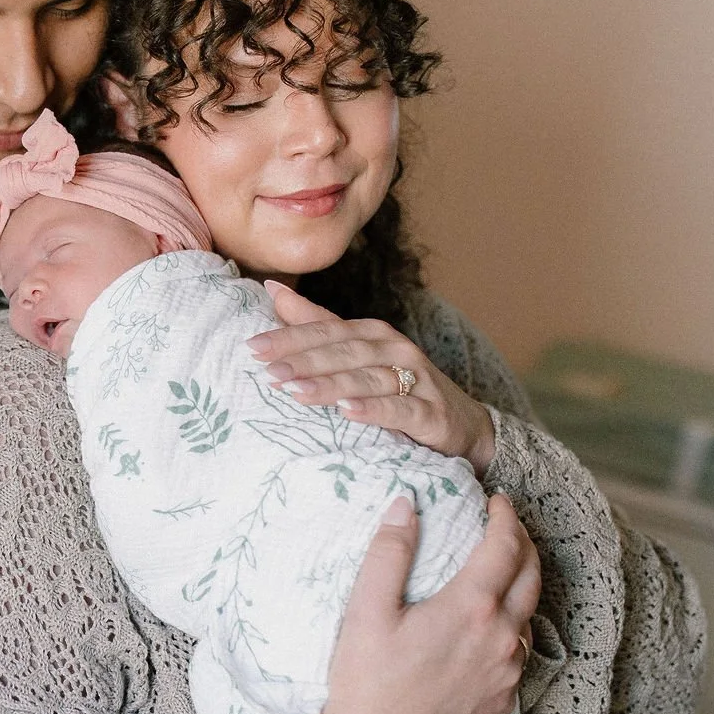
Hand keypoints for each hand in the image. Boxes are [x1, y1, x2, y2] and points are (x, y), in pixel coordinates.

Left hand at [248, 281, 496, 475]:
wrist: (461, 423)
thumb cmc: (398, 385)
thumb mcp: (357, 354)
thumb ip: (316, 322)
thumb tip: (272, 289)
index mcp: (371, 333)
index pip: (325, 330)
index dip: (289, 337)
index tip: (252, 347)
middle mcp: (394, 348)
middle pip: (343, 351)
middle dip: (304, 360)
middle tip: (268, 371)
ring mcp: (416, 379)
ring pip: (368, 378)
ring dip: (331, 384)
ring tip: (295, 392)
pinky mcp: (431, 412)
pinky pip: (400, 409)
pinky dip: (374, 409)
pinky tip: (348, 412)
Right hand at [289, 493, 539, 713]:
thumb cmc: (362, 680)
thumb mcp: (366, 609)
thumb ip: (390, 551)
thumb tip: (406, 504)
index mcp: (471, 609)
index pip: (505, 547)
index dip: (505, 517)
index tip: (497, 500)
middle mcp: (501, 640)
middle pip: (531, 577)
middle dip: (523, 544)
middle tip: (506, 525)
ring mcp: (506, 676)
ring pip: (528, 617)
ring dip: (521, 586)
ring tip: (500, 570)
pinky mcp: (501, 704)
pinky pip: (519, 655)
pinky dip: (512, 627)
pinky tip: (490, 626)